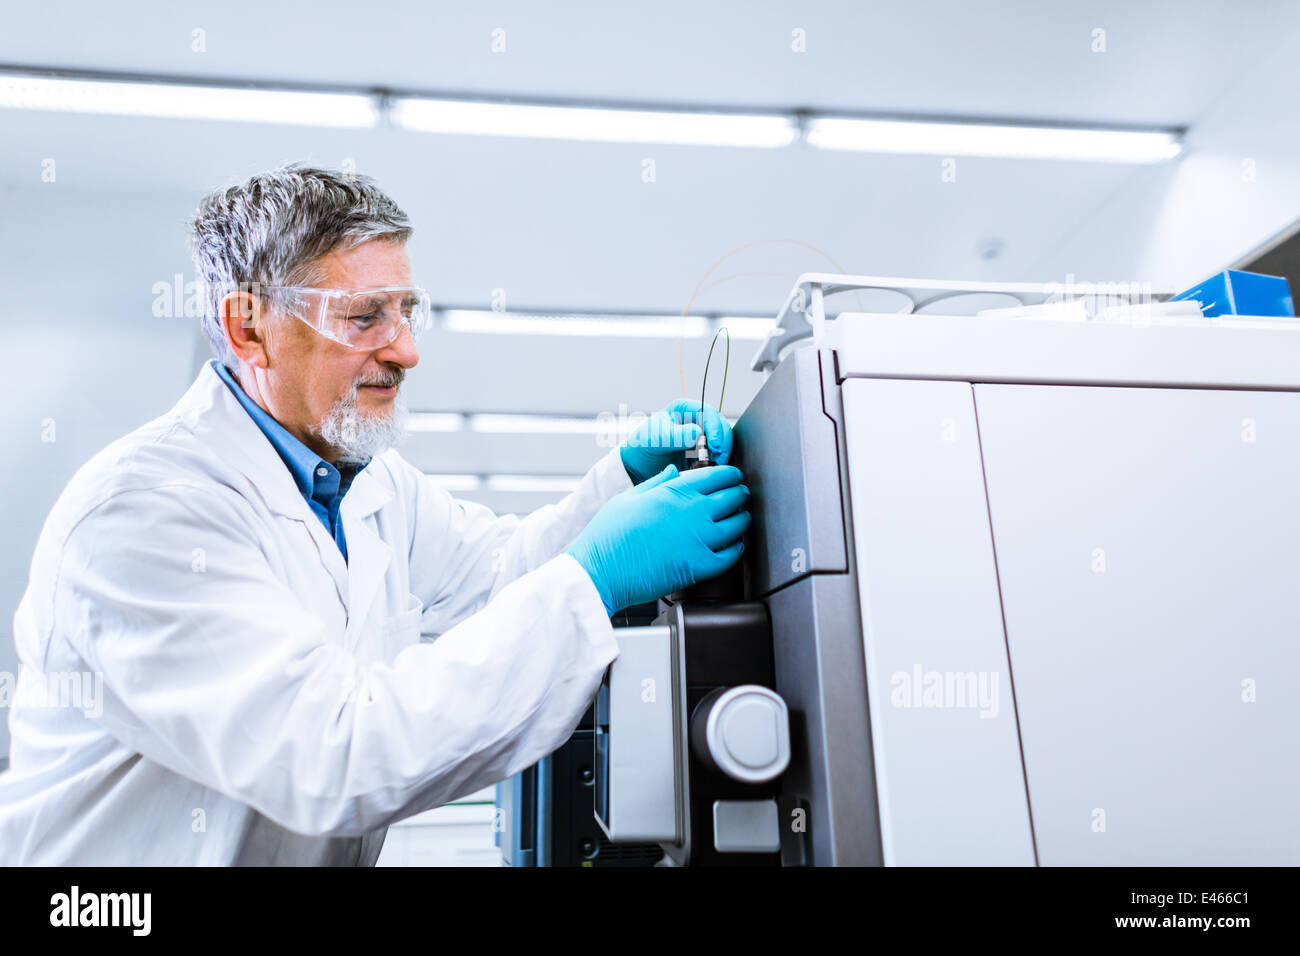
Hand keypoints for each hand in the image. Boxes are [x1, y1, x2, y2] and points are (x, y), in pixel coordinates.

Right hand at [567, 464, 749, 615]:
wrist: (601, 570)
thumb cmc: (608, 535)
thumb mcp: (629, 498)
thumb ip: (656, 483)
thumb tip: (672, 472)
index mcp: (674, 491)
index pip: (717, 475)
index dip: (730, 474)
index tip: (732, 476)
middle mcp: (692, 512)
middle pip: (732, 497)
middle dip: (739, 494)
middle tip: (740, 495)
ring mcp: (698, 539)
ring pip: (738, 525)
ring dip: (742, 519)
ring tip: (741, 518)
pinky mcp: (699, 566)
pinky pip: (731, 556)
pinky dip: (737, 550)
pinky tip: (735, 547)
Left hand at [620, 398, 733, 484]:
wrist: (638, 464)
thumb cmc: (644, 445)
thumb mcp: (656, 438)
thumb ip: (675, 435)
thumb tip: (696, 433)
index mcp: (686, 409)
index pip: (708, 413)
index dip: (715, 428)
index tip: (715, 445)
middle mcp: (697, 421)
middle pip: (720, 428)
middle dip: (722, 444)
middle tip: (720, 460)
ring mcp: (702, 438)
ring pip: (722, 443)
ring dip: (722, 455)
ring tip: (715, 467)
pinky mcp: (704, 454)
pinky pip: (716, 457)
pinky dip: (717, 464)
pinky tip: (712, 471)